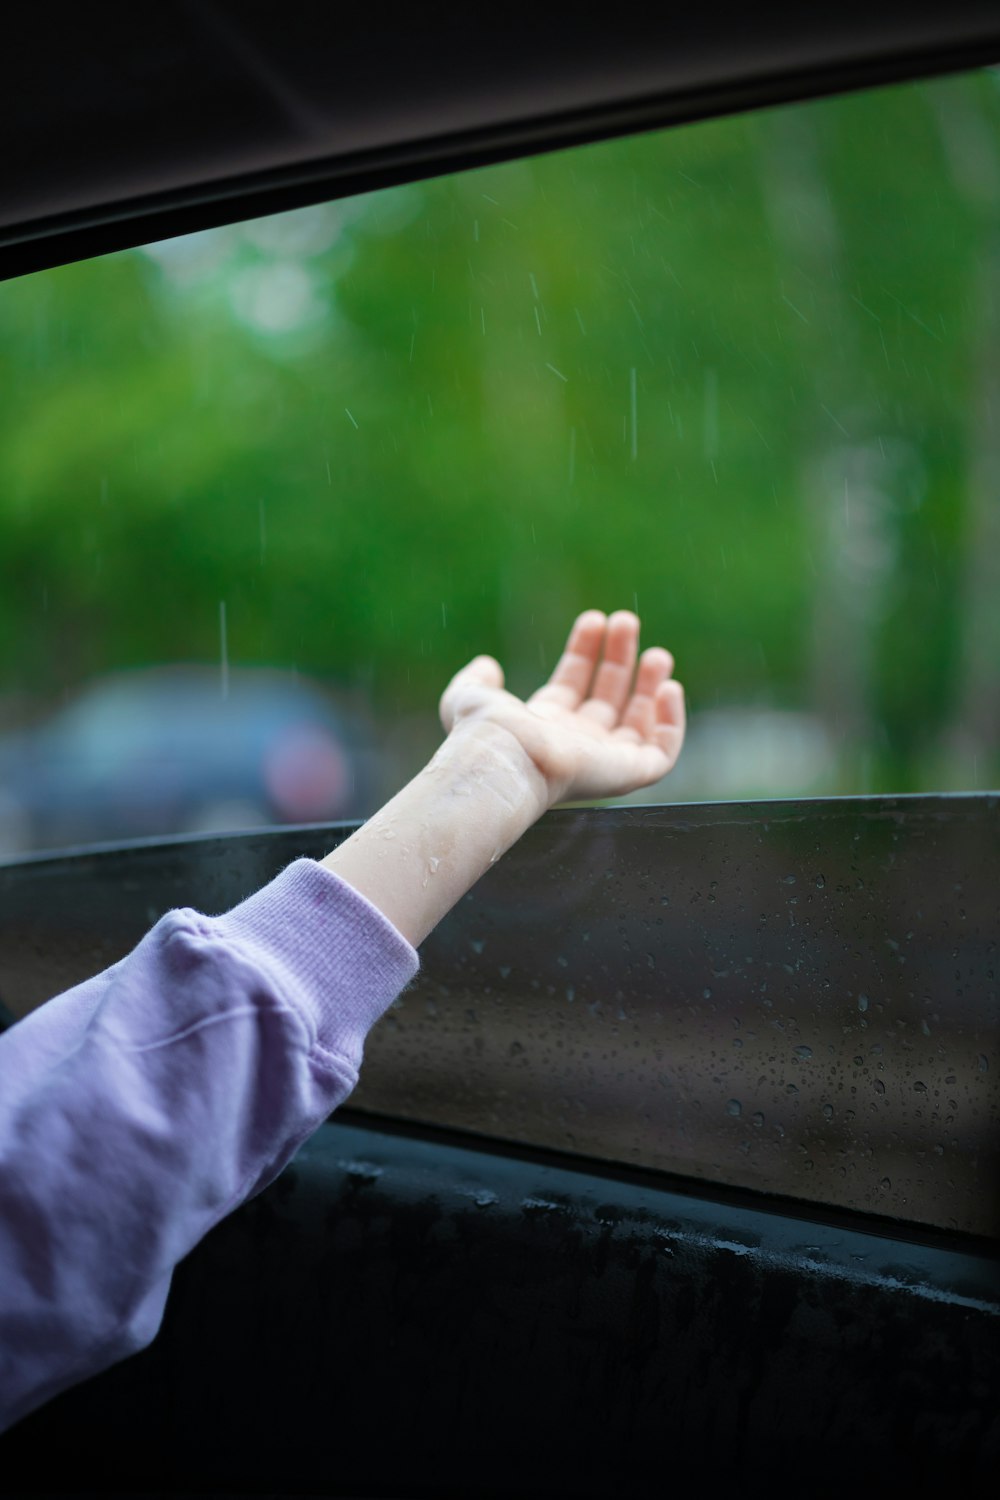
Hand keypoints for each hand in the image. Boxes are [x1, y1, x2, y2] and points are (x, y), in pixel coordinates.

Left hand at [439, 609, 684, 806]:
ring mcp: (603, 760)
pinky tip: (668, 688)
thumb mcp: (469, 698)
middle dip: (620, 658)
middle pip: (608, 697)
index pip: (573, 683)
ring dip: (650, 685)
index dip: (585, 650)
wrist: (505, 759)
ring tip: (657, 654)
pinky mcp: (627, 774)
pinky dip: (671, 722)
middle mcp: (575, 743)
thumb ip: (475, 680)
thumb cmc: (485, 734)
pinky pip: (662, 752)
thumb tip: (487, 664)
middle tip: (626, 621)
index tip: (593, 619)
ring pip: (638, 723)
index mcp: (544, 725)